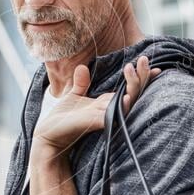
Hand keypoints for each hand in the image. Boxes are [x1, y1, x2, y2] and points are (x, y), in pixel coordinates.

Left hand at [32, 55, 161, 155]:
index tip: (145, 61)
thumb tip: (82, 67)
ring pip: (128, 102)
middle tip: (143, 59)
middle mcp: (109, 110)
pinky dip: (121, 107)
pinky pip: (113, 116)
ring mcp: (105, 117)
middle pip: (133, 93)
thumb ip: (80, 84)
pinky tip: (126, 97)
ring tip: (130, 68)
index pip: (129, 88)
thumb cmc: (62, 120)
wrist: (48, 135)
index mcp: (106, 103)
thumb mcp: (72, 96)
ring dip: (133, 86)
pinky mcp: (96, 124)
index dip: (139, 76)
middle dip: (141, 76)